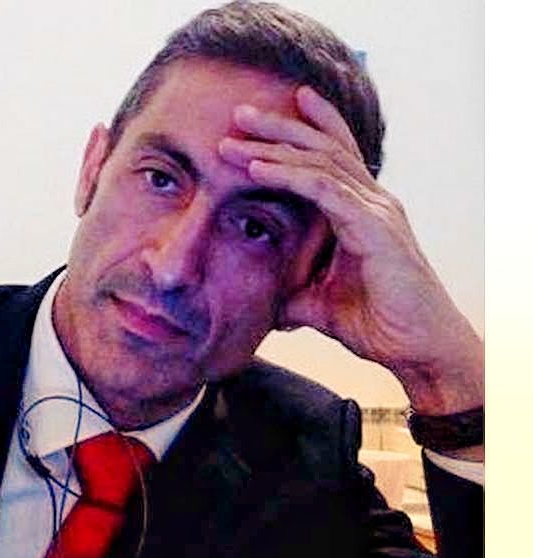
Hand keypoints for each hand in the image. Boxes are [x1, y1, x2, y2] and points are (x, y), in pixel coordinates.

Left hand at [218, 86, 482, 424]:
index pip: (333, 156)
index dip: (305, 128)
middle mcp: (373, 202)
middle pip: (323, 149)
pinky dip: (289, 176)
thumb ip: (296, 295)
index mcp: (362, 212)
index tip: (264, 117)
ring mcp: (377, 212)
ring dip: (274, 146)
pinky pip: (326, 191)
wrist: (418, 351)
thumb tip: (267, 307)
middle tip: (239, 110)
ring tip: (235, 134)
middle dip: (279, 127)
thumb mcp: (321, 305)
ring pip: (321, 162)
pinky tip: (257, 168)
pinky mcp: (375, 229)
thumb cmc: (379, 324)